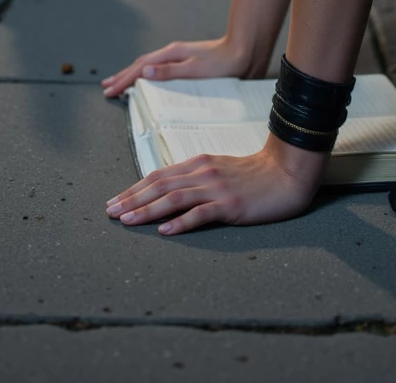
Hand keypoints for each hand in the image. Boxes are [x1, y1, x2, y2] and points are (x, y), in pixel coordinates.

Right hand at [101, 35, 255, 98]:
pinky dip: (147, 74)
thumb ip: (170, 71)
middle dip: (122, 76)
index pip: (140, 68)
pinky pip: (159, 68)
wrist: (243, 52)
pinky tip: (148, 80)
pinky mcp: (185, 63)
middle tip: (107, 86)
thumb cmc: (223, 63)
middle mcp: (172, 53)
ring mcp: (178, 57)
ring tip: (121, 82)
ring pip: (148, 65)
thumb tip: (144, 71)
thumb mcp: (195, 69)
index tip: (109, 90)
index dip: (123, 80)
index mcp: (171, 54)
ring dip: (132, 74)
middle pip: (140, 65)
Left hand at [105, 134, 325, 234]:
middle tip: (109, 212)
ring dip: (147, 210)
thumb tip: (168, 189)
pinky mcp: (230, 205)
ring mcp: (216, 189)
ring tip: (126, 221)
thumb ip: (195, 178)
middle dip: (132, 199)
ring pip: (174, 198)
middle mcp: (202, 173)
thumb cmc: (253, 175)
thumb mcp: (219, 170)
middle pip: (160, 185)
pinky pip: (201, 214)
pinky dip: (181, 222)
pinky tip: (165, 231)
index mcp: (198, 164)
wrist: (286, 173)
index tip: (115, 201)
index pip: (158, 176)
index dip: (134, 188)